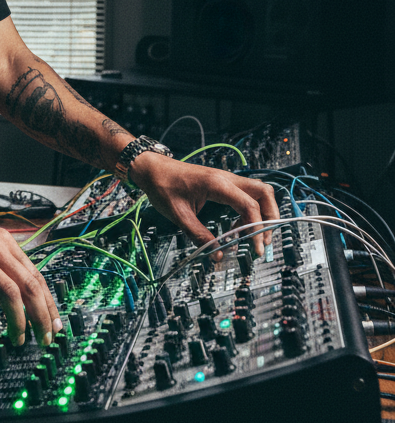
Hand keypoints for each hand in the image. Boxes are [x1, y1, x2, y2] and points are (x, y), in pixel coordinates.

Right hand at [0, 201, 61, 345]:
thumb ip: (0, 259)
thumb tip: (19, 289)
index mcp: (4, 242)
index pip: (37, 275)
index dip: (50, 303)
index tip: (55, 323)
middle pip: (30, 286)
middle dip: (43, 316)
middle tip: (46, 338)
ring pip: (10, 294)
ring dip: (19, 321)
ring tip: (18, 338)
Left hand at [130, 151, 278, 258]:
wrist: (152, 169)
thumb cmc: (162, 185)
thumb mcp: (178, 215)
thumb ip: (198, 235)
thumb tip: (216, 254)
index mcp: (217, 184)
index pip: (249, 206)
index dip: (257, 229)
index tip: (256, 248)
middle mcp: (226, 178)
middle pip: (264, 193)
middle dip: (270, 217)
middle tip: (265, 240)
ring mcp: (225, 179)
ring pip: (258, 192)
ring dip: (262, 213)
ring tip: (255, 236)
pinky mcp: (222, 183)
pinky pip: (245, 194)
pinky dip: (249, 210)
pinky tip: (239, 226)